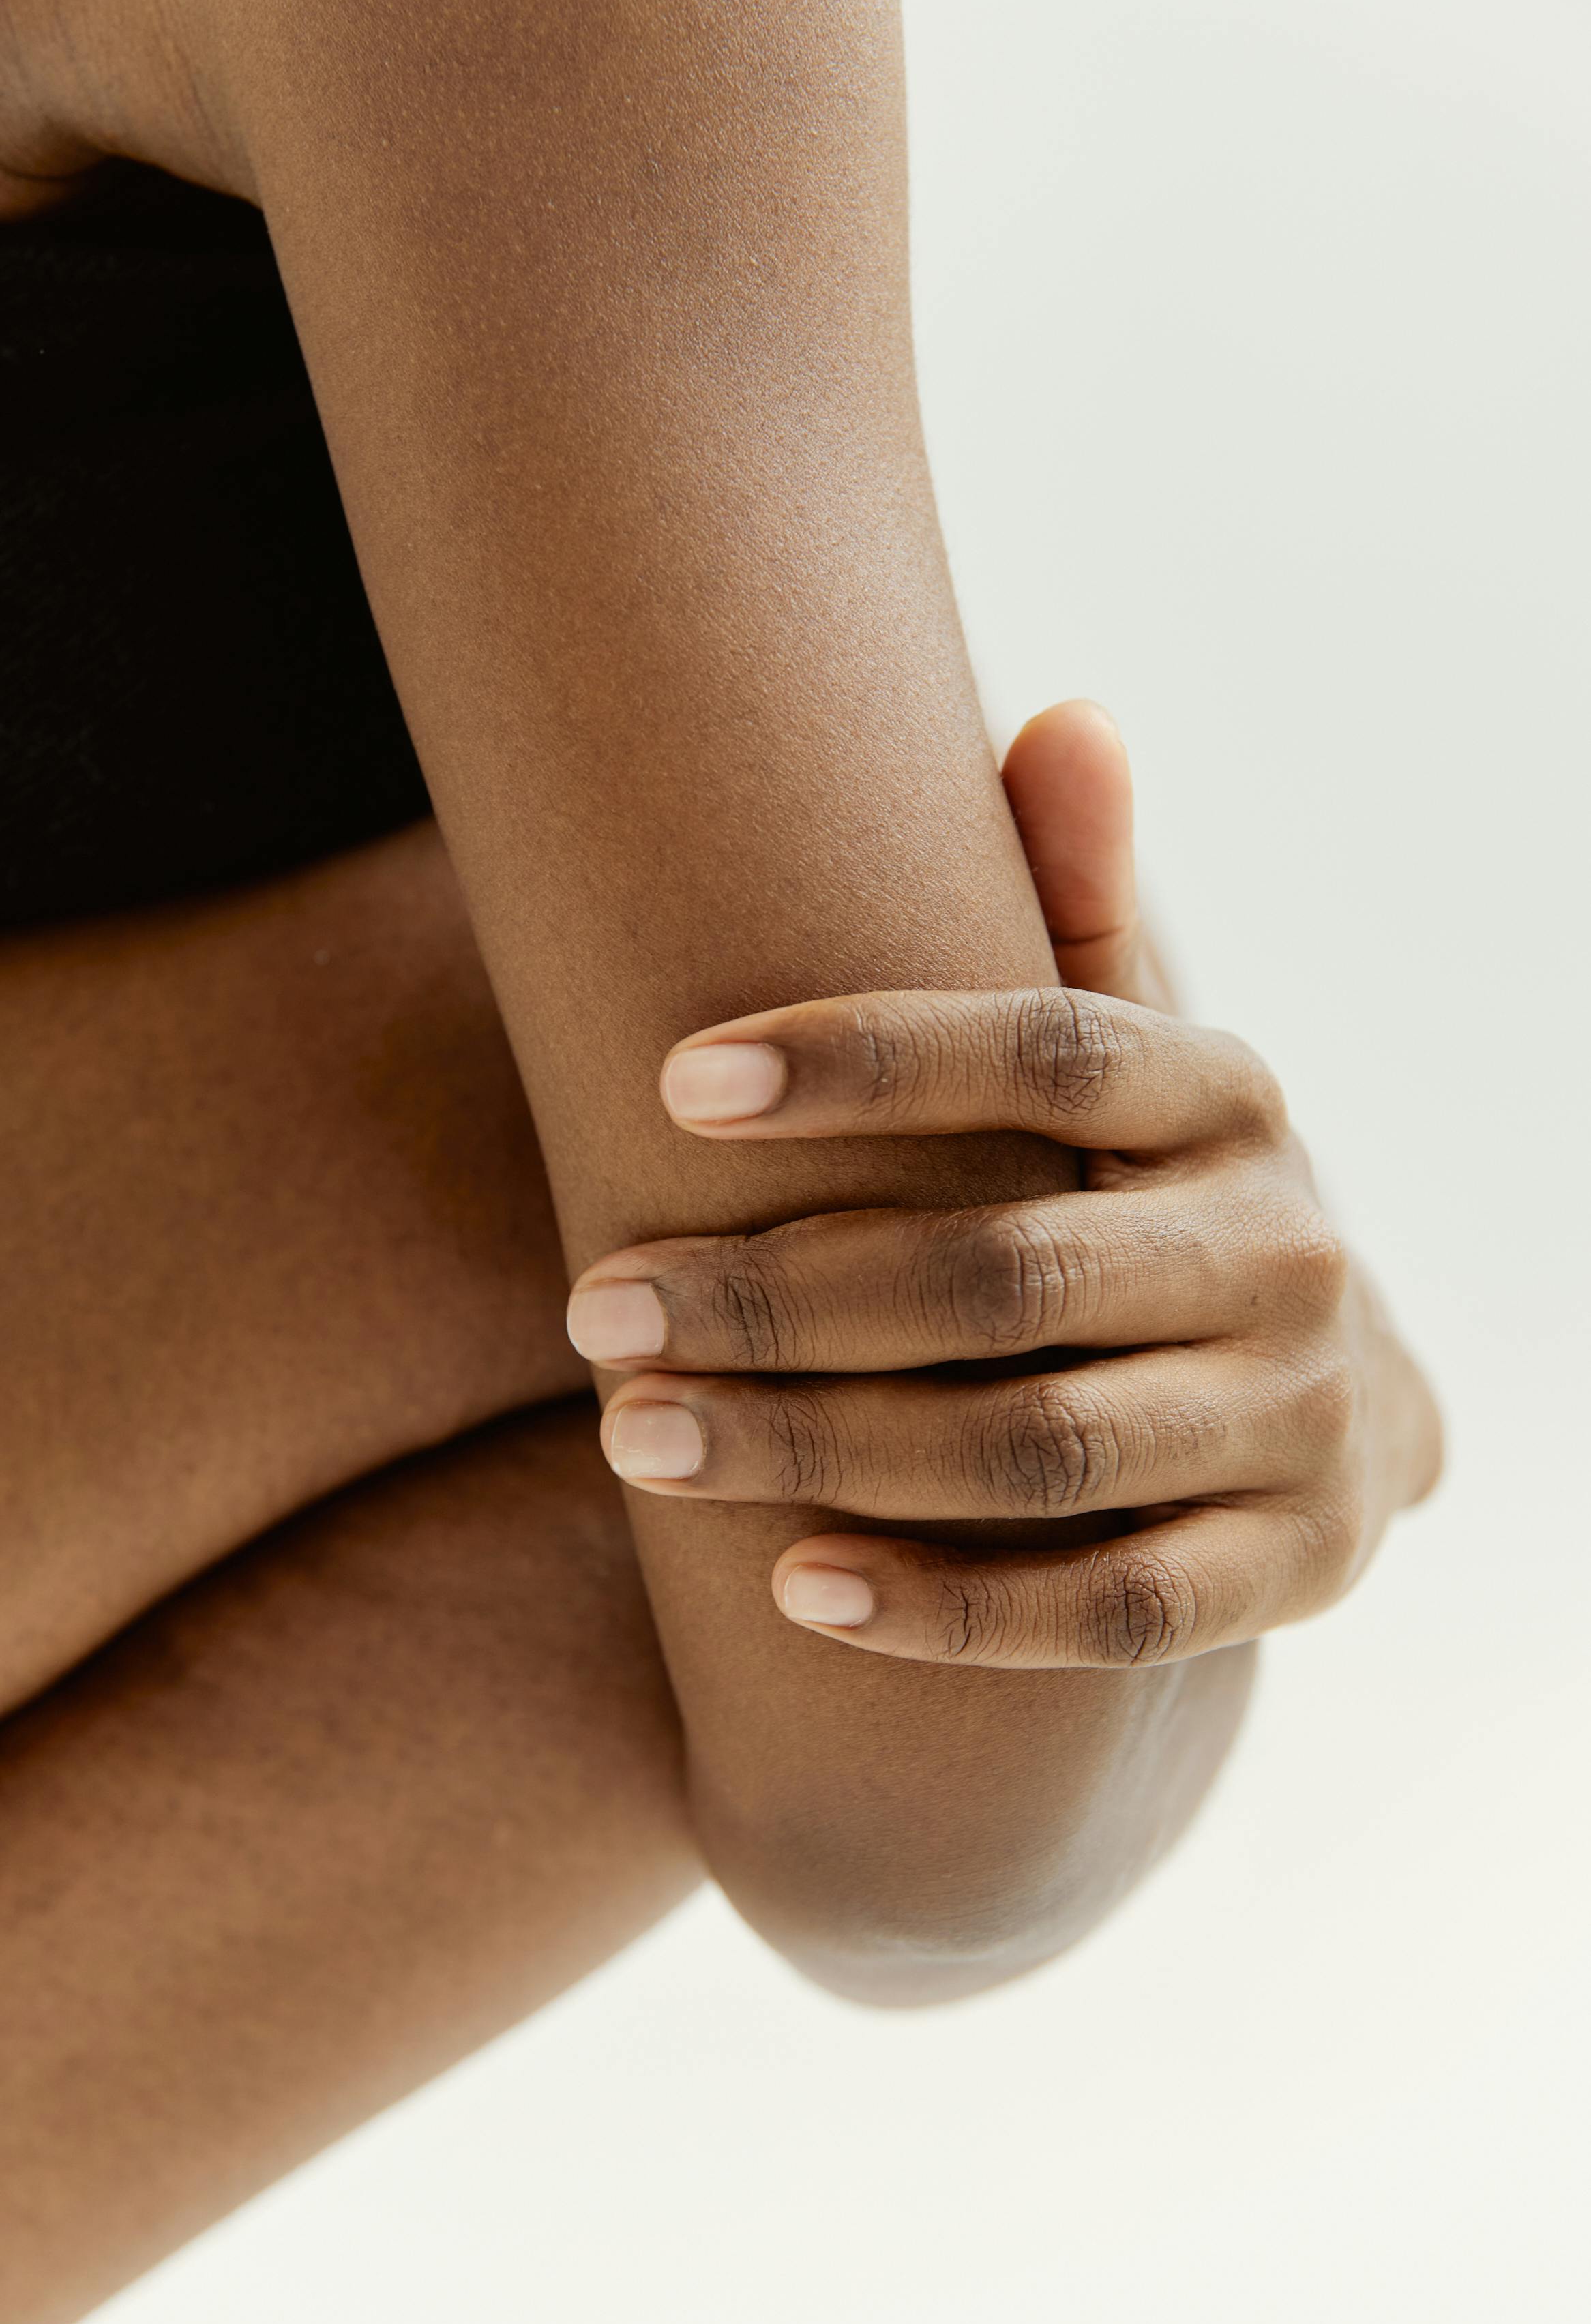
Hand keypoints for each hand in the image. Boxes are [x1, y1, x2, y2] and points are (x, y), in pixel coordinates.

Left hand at [569, 705, 1441, 1667]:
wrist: (1338, 1401)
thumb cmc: (1158, 1199)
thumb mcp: (1141, 1055)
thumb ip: (1080, 909)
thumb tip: (1065, 714)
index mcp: (1230, 1097)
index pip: (1048, 1053)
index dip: (865, 1062)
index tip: (672, 1080)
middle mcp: (1282, 1249)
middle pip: (1006, 1274)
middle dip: (779, 1295)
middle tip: (593, 1307)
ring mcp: (1297, 1417)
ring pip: (1037, 1448)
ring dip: (821, 1446)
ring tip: (636, 1434)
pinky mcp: (1292, 1565)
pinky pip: (1112, 1608)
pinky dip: (951, 1608)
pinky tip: (786, 1593)